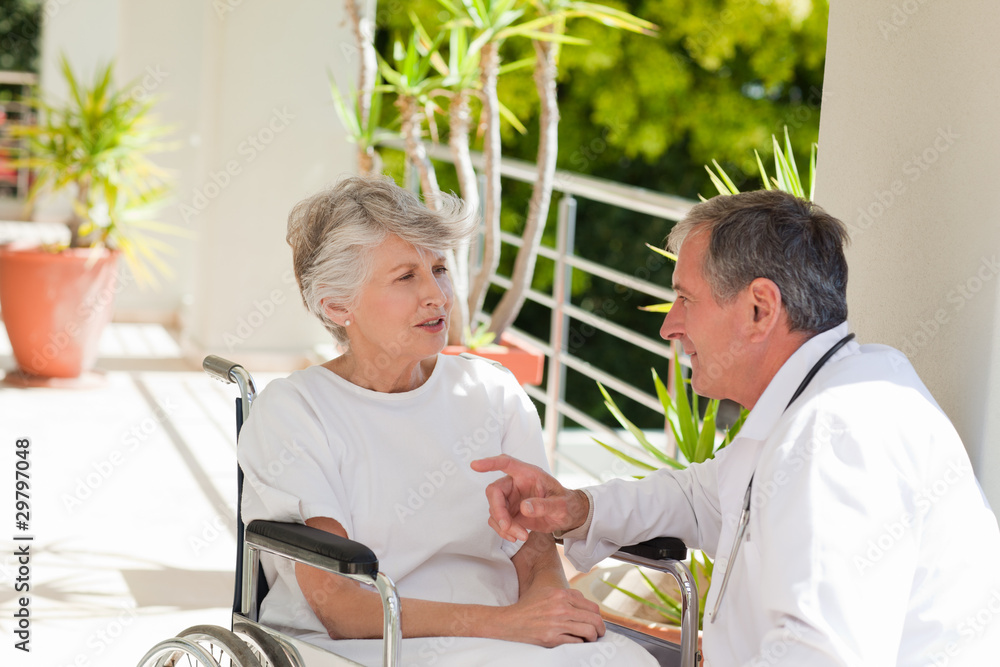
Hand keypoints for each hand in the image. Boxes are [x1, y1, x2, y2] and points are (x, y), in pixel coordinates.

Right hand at [471, 454, 589, 541]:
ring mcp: (510, 498)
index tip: (475, 465)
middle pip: (494, 491)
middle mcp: (515, 484)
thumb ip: (544, 505)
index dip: (490, 463)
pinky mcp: (509, 512)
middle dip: (498, 511)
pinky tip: (516, 537)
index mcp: (528, 474)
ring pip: (494, 509)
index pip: (506, 463)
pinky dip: (503, 531)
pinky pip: (497, 520)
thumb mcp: (561, 505)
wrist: (567, 516)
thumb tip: (524, 508)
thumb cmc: (566, 504)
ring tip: (522, 536)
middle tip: (508, 527)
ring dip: (503, 525)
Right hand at [493, 585, 605, 646]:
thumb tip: (586, 603)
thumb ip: (567, 595)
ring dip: (593, 637)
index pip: (591, 606)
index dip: (598, 616)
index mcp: (561, 594)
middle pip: (593, 619)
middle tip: (600, 633)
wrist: (510, 621)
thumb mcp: (548, 592)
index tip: (598, 621)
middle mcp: (560, 607)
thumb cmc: (529, 606)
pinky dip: (580, 643)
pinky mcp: (552, 638)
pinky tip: (578, 642)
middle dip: (600, 628)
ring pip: (588, 631)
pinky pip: (576, 642)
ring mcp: (557, 623)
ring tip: (590, 639)